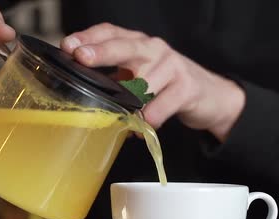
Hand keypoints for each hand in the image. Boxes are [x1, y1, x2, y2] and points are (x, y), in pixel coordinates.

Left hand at [60, 23, 245, 141]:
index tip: (68, 46)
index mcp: (139, 44)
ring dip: (130, 100)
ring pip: (145, 81)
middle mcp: (155, 49)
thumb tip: (81, 92)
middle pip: (126, 47)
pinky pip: (163, 104)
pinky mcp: (187, 87)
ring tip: (121, 115)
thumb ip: (116, 78)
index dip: (89, 37)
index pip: (111, 32)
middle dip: (102, 51)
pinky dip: (152, 118)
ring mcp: (172, 66)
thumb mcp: (140, 76)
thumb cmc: (168, 86)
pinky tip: (144, 127)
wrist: (211, 96)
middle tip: (82, 57)